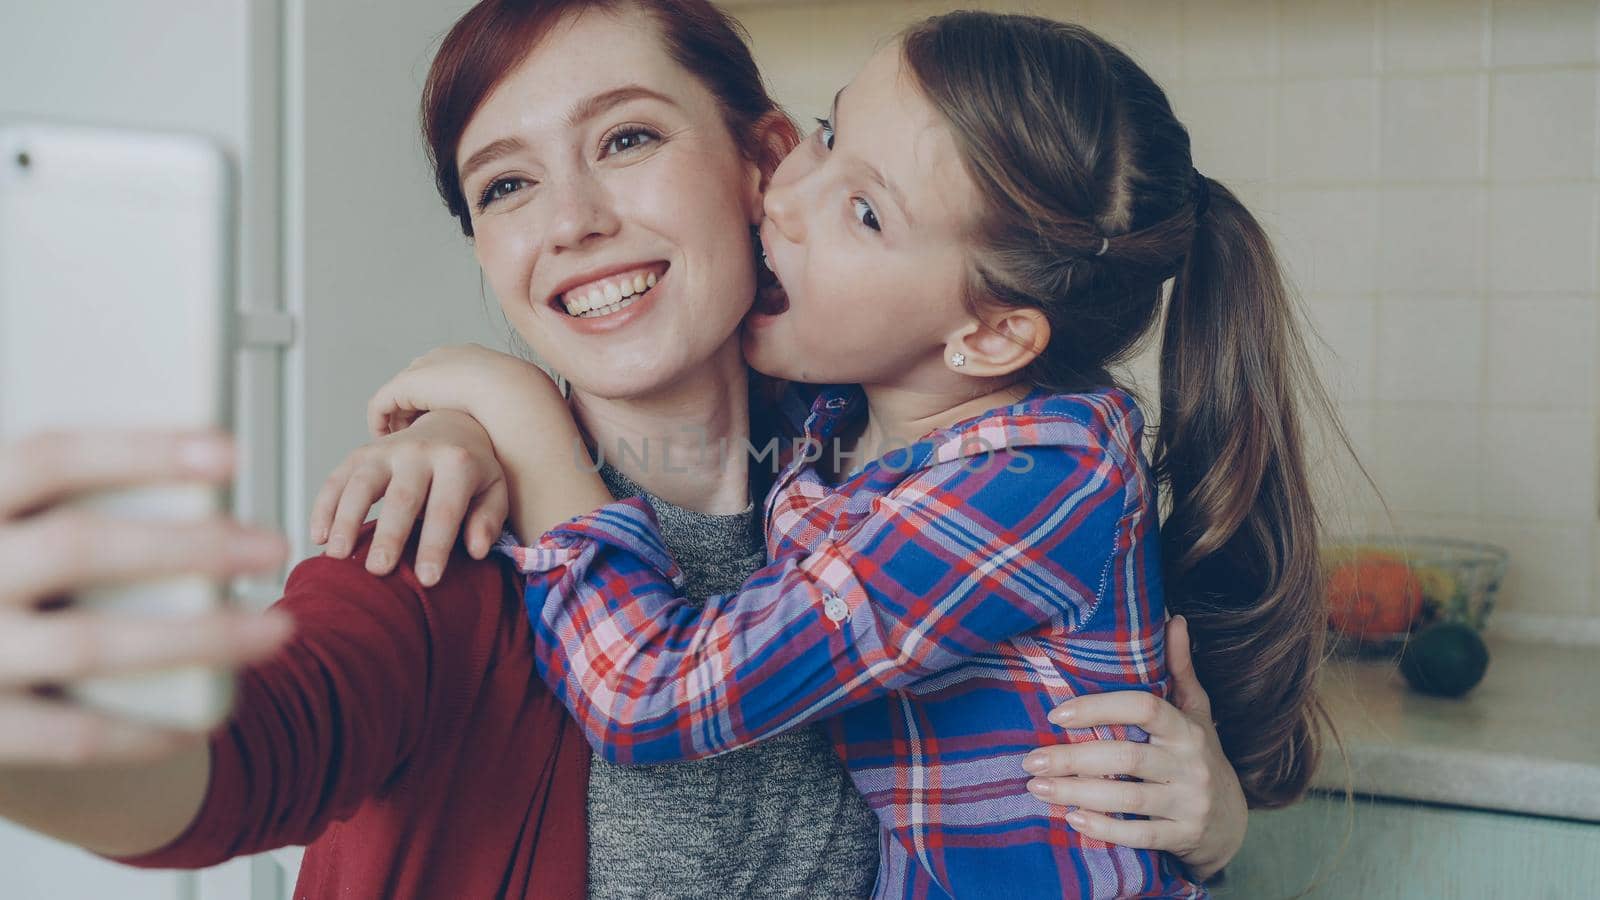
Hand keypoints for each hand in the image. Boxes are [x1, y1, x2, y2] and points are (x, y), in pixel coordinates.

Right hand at [0, 430, 291, 765]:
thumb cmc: (5, 584)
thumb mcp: (16, 534)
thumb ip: (67, 514)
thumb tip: (206, 501)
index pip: (49, 459)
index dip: (141, 451)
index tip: (232, 454)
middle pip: (78, 545)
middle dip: (190, 544)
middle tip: (274, 547)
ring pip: (88, 643)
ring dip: (197, 638)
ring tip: (277, 631)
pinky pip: (72, 735)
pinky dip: (145, 729)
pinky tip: (208, 719)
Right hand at [311, 410, 507, 585]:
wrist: (452, 423)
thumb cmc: (473, 470)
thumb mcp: (494, 490)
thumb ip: (488, 519)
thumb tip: (476, 550)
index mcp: (458, 463)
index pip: (446, 509)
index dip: (436, 545)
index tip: (427, 580)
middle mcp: (420, 452)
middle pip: (402, 498)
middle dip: (389, 535)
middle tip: (378, 570)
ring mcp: (387, 450)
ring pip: (361, 484)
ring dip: (346, 519)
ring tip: (338, 555)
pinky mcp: (361, 453)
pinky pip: (337, 478)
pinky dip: (324, 507)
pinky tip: (319, 537)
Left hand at [366, 343, 563, 438]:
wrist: (510, 394)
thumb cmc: (521, 407)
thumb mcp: (512, 408)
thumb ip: (501, 416)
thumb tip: (503, 437)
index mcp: (471, 359)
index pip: (445, 380)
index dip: (438, 409)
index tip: (440, 435)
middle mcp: (443, 359)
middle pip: (418, 385)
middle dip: (414, 412)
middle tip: (414, 443)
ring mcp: (424, 369)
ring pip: (399, 396)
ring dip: (396, 421)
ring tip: (398, 448)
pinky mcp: (406, 384)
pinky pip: (382, 405)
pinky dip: (381, 424)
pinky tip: (387, 446)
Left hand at [1023, 616, 1246, 881]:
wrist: (1231, 823)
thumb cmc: (1199, 756)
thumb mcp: (1196, 713)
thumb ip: (1180, 670)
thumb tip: (1175, 619)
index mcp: (1188, 728)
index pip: (1144, 708)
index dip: (1099, 708)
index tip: (1056, 714)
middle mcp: (1191, 764)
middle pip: (1128, 756)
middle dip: (1074, 758)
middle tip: (1030, 760)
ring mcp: (1190, 803)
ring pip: (1129, 797)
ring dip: (1078, 793)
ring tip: (1037, 789)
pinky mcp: (1184, 836)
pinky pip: (1141, 836)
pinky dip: (1105, 828)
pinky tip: (1072, 820)